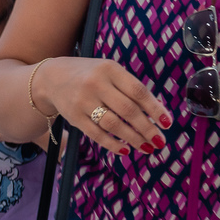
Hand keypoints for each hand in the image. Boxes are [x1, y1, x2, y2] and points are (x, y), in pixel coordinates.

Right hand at [37, 57, 170, 156]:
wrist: (52, 78)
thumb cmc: (91, 75)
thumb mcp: (110, 72)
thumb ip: (131, 89)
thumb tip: (157, 112)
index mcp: (110, 69)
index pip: (138, 91)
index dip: (154, 108)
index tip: (167, 123)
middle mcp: (96, 84)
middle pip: (128, 110)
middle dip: (147, 128)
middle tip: (160, 141)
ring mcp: (83, 101)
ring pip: (113, 124)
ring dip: (133, 138)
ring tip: (147, 147)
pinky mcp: (74, 117)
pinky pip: (97, 134)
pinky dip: (113, 144)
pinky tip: (126, 150)